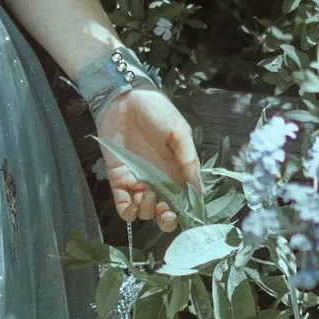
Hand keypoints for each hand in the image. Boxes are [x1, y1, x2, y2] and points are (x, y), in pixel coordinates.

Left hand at [97, 87, 198, 231]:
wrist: (125, 98)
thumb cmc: (157, 111)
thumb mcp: (180, 134)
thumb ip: (189, 163)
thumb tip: (200, 191)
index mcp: (177, 172)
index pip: (183, 201)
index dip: (183, 212)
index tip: (182, 212)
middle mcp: (158, 181)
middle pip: (163, 213)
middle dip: (166, 219)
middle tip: (165, 211)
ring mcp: (138, 181)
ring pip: (145, 211)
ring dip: (147, 209)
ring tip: (147, 191)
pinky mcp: (118, 179)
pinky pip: (122, 205)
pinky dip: (127, 212)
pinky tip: (131, 206)